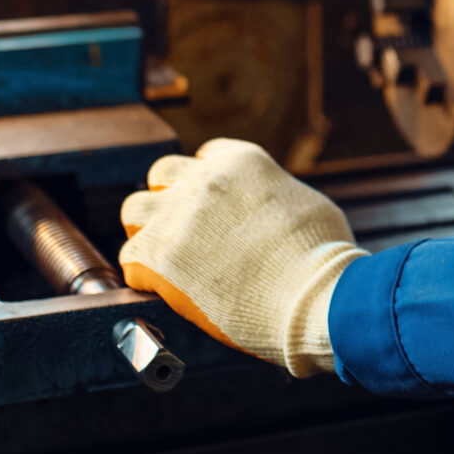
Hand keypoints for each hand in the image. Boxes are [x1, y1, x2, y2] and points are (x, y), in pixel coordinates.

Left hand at [118, 139, 362, 376]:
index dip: (206, 186)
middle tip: (184, 233)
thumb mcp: (306, 202)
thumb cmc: (324, 259)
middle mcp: (204, 180)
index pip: (204, 157)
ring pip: (133, 210)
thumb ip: (274, 195)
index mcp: (242, 162)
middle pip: (160, 175)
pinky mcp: (160, 255)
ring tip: (166, 261)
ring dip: (146, 233)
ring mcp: (178, 215)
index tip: (213, 210)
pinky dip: (144, 277)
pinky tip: (166, 291)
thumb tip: (268, 210)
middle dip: (168, 200)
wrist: (316, 296)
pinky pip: (130, 260)